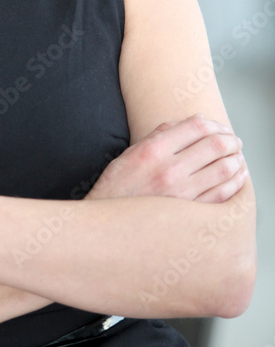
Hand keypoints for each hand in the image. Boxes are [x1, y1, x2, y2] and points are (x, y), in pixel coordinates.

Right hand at [86, 114, 247, 203]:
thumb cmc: (119, 186)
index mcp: (153, 150)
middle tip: (234, 141)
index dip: (213, 124)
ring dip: (236, 159)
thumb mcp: (133, 151)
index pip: (196, 127)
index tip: (219, 127)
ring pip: (223, 170)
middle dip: (230, 140)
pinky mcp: (189, 215)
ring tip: (238, 157)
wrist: (109, 226)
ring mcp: (181, 195)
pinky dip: (236, 183)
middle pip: (214, 146)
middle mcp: (169, 170)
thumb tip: (196, 120)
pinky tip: (237, 177)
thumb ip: (163, 133)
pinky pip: (223, 195)